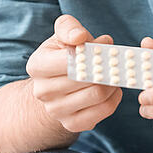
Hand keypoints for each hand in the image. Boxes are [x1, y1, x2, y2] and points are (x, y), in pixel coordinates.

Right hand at [26, 14, 122, 132]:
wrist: (55, 85)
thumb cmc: (62, 54)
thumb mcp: (62, 34)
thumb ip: (69, 27)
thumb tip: (79, 37)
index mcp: (37, 66)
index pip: (70, 60)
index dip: (92, 53)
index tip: (104, 46)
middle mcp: (42, 91)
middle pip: (86, 78)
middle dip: (106, 67)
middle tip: (116, 60)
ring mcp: (56, 111)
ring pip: (97, 94)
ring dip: (112, 82)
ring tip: (114, 73)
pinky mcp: (72, 124)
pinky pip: (103, 111)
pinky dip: (114, 98)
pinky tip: (112, 88)